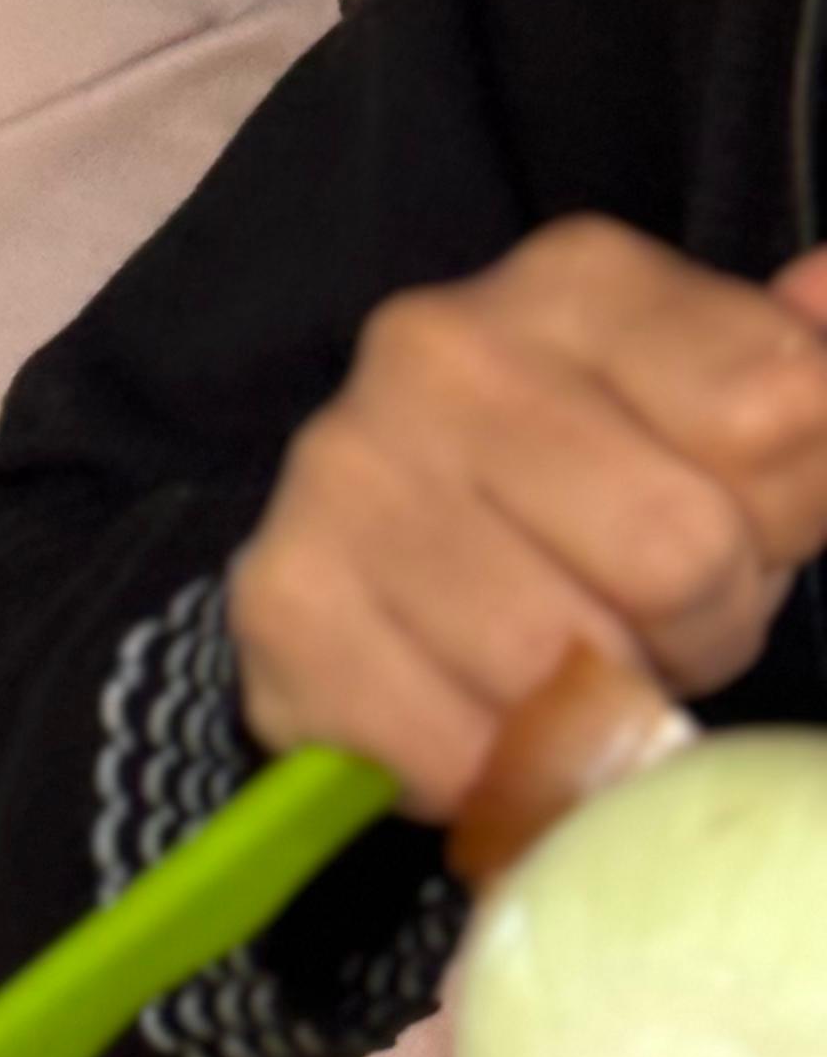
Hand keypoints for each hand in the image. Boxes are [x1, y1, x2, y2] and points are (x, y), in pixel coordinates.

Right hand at [228, 223, 826, 815]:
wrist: (366, 559)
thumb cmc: (585, 488)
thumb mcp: (714, 407)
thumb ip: (799, 367)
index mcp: (576, 281)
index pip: (776, 413)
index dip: (790, 516)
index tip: (746, 529)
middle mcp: (440, 349)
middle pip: (678, 553)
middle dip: (701, 631)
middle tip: (652, 629)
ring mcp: (345, 474)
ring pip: (564, 668)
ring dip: (594, 715)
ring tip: (566, 676)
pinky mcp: (280, 603)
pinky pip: (459, 751)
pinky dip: (495, 775)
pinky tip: (483, 723)